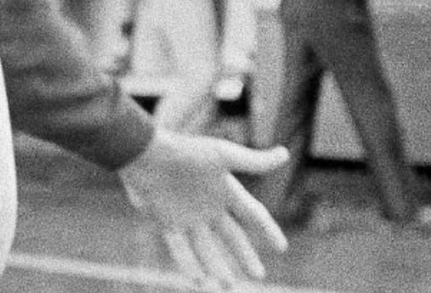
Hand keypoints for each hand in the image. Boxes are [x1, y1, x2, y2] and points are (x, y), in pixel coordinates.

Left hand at [117, 128, 289, 288]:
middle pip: (232, 236)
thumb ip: (254, 161)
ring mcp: (188, 215)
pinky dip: (188, 264)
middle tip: (258, 276)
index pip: (253, 214)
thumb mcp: (223, 155)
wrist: (145, 153)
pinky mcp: (167, 221)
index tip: (282, 248)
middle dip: (245, 255)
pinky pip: (180, 248)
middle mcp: (209, 205)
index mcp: (225, 189)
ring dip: (217, 267)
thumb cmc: (185, 151)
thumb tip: (286, 154)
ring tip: (227, 286)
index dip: (268, 230)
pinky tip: (197, 281)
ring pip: (206, 248)